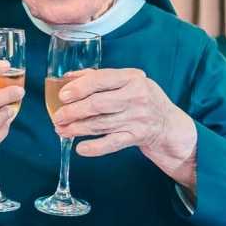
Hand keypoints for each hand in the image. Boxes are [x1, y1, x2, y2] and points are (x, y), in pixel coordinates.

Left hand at [52, 68, 196, 184]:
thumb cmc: (142, 97)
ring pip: (100, 124)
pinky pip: (111, 143)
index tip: (63, 96)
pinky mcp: (137, 137)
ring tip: (61, 130)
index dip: (79, 88)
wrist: (168, 124)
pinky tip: (80, 148)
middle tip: (57, 117)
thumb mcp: (127, 80)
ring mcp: (137, 118)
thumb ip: (98, 77)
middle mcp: (136, 97)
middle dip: (73, 112)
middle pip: (97, 104)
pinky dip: (94, 147)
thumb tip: (68, 78)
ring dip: (77, 129)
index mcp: (132, 78)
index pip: (100, 79)